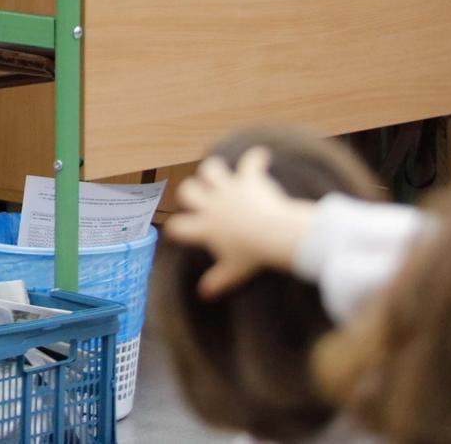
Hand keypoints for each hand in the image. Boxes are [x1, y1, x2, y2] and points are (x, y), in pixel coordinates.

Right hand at [163, 147, 317, 297]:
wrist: (274, 234)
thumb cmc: (253, 254)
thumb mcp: (234, 272)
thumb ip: (217, 280)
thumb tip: (202, 294)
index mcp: (205, 227)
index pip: (179, 226)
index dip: (176, 228)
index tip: (178, 230)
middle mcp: (211, 205)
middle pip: (188, 191)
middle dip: (190, 191)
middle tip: (197, 195)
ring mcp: (229, 189)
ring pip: (211, 169)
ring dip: (213, 169)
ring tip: (218, 171)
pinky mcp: (248, 180)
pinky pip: (250, 163)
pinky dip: (256, 159)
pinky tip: (262, 156)